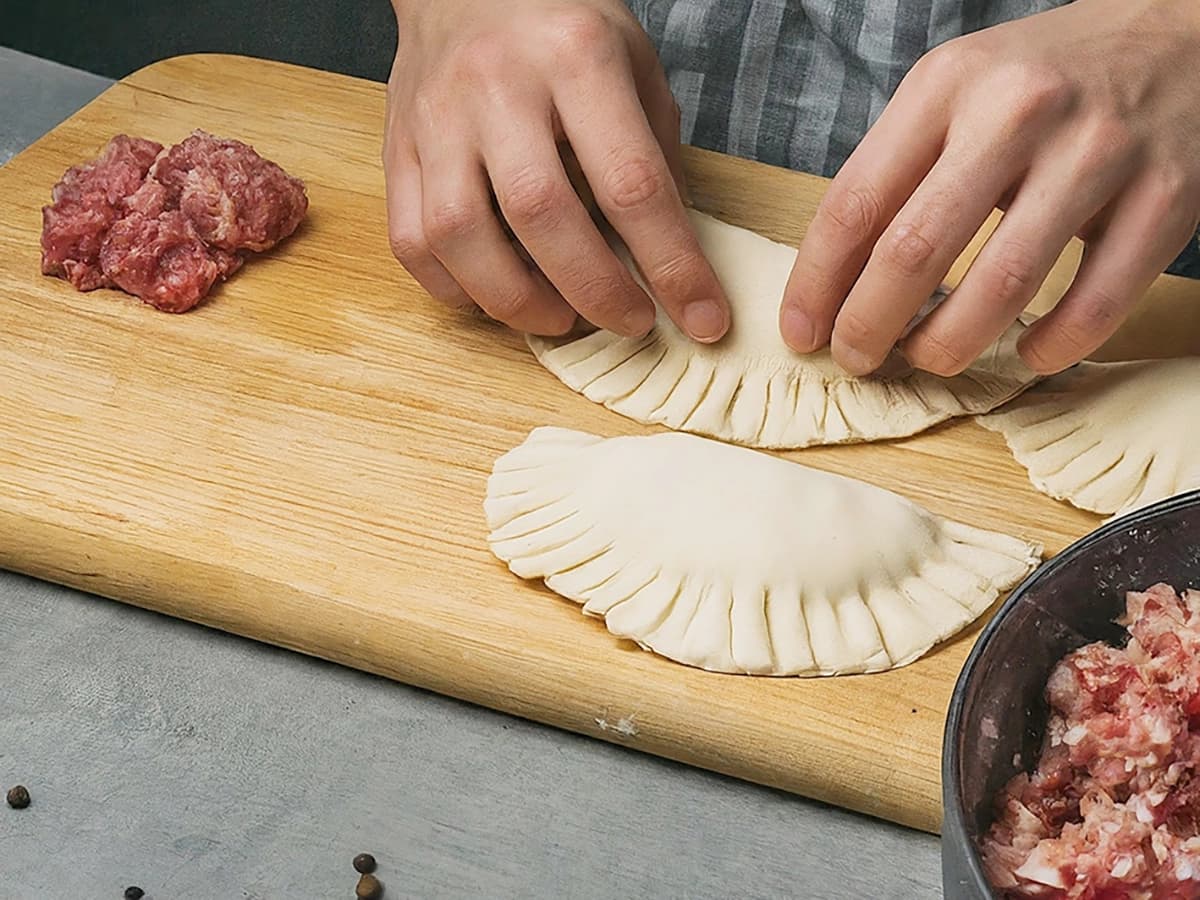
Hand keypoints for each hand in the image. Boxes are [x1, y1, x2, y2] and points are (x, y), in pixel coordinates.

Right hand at [383, 0, 730, 341]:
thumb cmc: (561, 27)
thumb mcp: (635, 65)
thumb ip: (654, 155)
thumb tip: (669, 257)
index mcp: (576, 57)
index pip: (631, 183)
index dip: (672, 265)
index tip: (702, 318)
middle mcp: (498, 86)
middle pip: (541, 214)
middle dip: (596, 291)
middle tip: (631, 322)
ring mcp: (436, 119)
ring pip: (461, 235)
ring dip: (517, 300)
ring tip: (560, 317)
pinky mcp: (397, 150)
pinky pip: (412, 241)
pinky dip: (456, 288)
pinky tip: (497, 293)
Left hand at [779, 0, 1199, 375]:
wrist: (1182, 32)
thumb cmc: (1045, 79)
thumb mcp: (956, 91)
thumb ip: (896, 170)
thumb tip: (833, 279)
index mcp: (949, 85)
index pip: (855, 202)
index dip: (817, 283)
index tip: (801, 333)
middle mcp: (1020, 112)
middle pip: (915, 251)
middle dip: (869, 326)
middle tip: (857, 360)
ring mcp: (1098, 154)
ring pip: (1002, 287)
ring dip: (949, 345)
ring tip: (929, 358)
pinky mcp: (1166, 197)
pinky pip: (1095, 304)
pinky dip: (1052, 347)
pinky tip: (1027, 353)